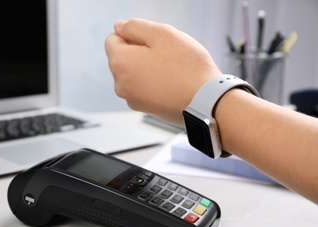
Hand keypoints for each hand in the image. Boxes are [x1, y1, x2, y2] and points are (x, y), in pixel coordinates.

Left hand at [105, 18, 220, 125]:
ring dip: (147, 68)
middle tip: (165, 55)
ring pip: (134, 74)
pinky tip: (171, 83)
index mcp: (119, 63)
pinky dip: (153, 84)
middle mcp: (119, 84)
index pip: (113, 39)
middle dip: (139, 52)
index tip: (153, 42)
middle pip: (122, 58)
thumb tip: (118, 27)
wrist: (206, 102)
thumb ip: (134, 26)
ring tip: (170, 70)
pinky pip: (143, 88)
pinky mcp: (144, 109)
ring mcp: (131, 99)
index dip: (133, 35)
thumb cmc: (187, 68)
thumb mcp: (162, 33)